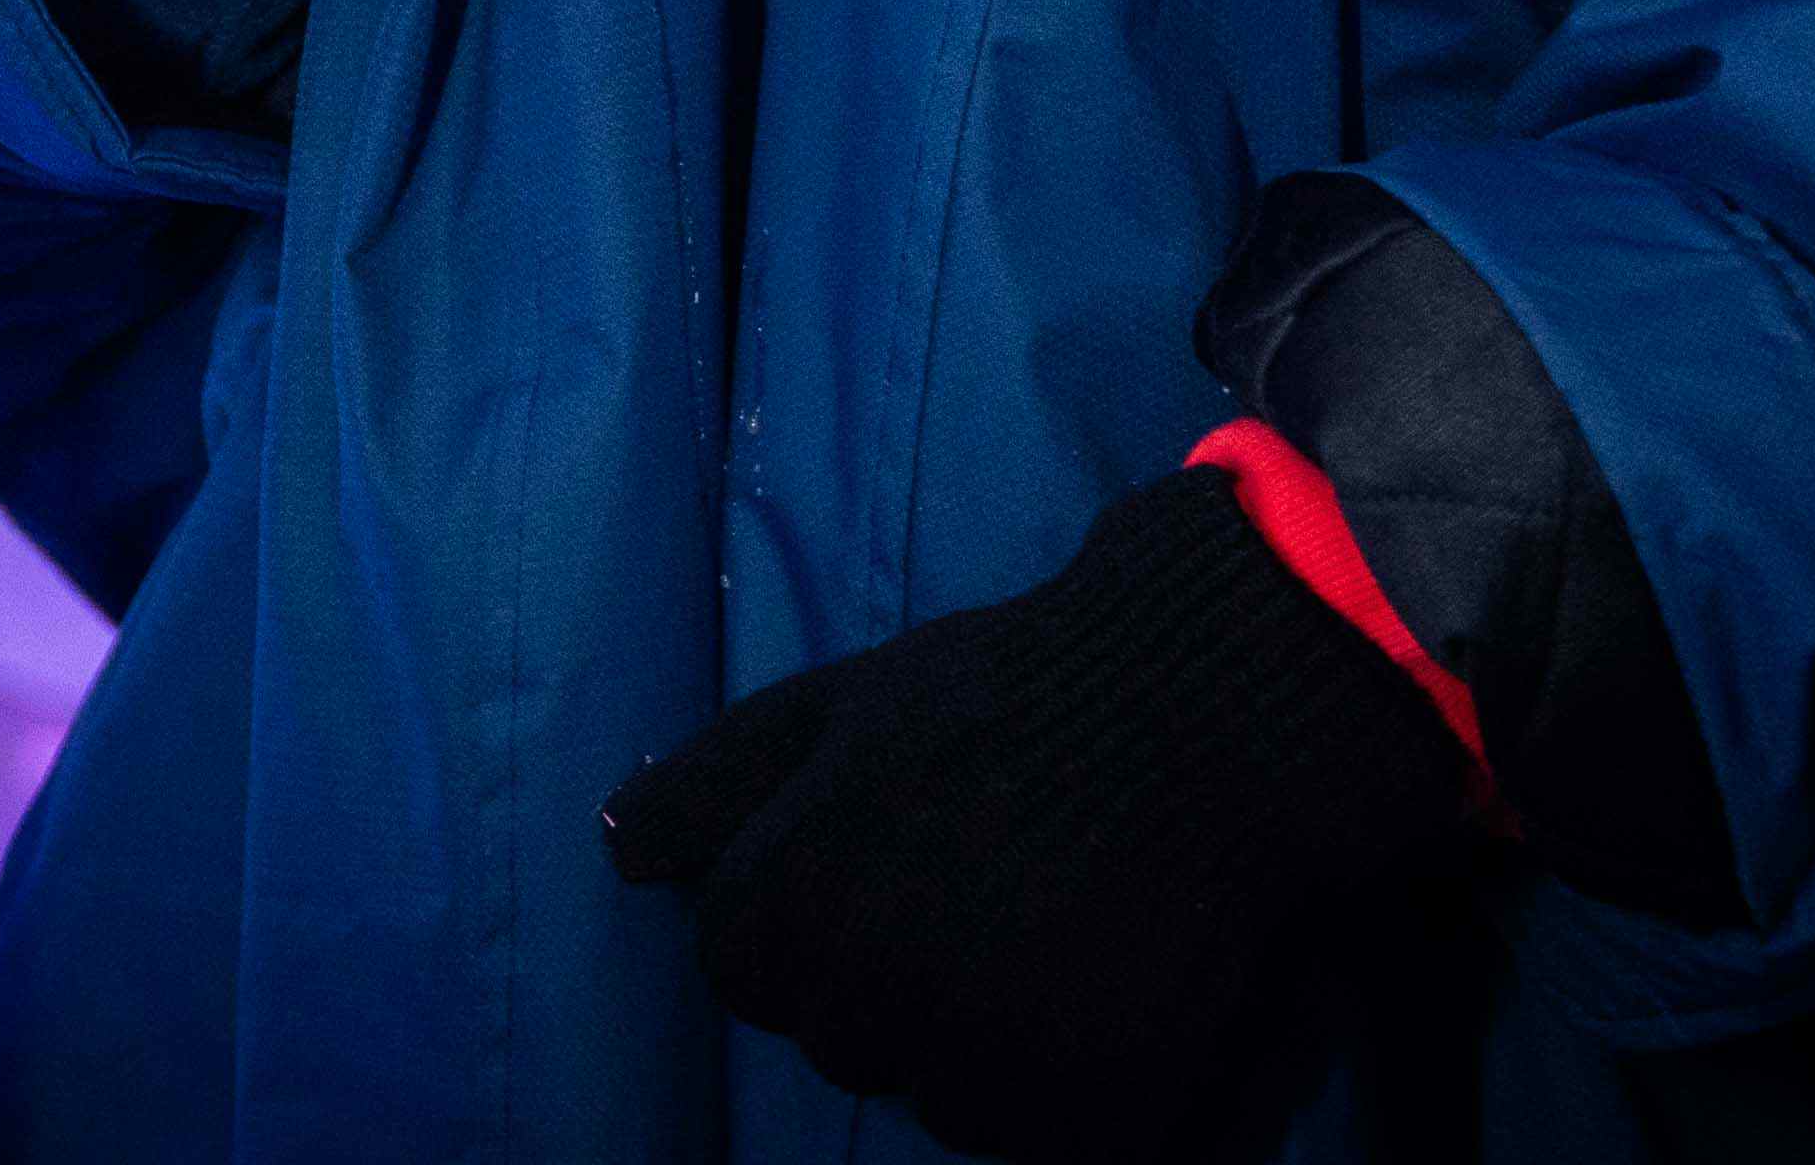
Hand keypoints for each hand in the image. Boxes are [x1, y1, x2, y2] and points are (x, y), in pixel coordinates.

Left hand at [605, 465, 1482, 1164]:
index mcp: (784, 902)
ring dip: (981, 1036)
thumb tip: (615, 851)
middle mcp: (863, 1000)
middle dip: (895, 973)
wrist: (1199, 711)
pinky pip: (1037, 1132)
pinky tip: (1102, 981)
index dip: (810, 907)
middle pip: (840, 1034)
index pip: (742, 963)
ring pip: (939, 1093)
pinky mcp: (1078, 1120)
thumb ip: (712, 784)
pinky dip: (1066, 1082)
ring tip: (1053, 921)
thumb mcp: (837, 706)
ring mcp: (973, 1069)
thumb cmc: (1006, 694)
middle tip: (985, 877)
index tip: (888, 853)